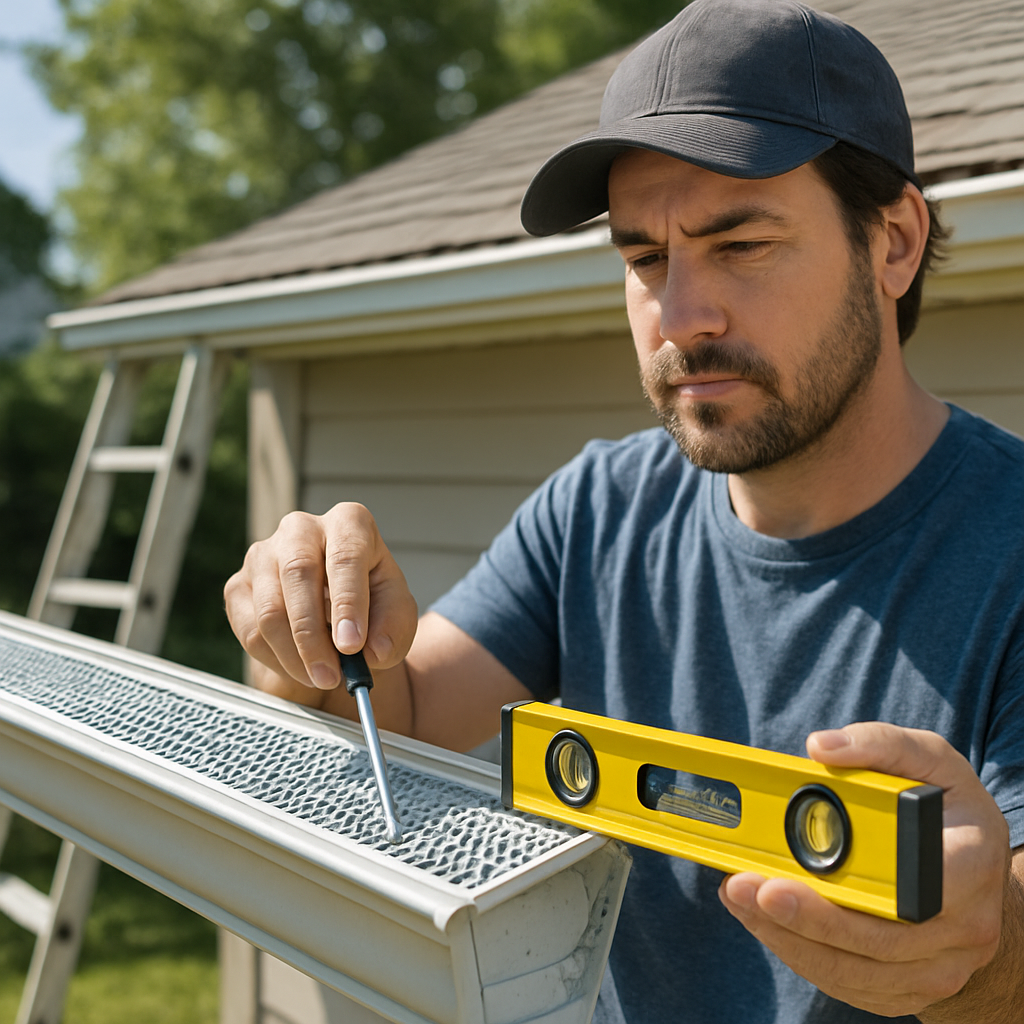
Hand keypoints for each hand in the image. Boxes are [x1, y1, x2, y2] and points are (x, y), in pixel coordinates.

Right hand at [223, 503, 418, 692]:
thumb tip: (374, 649)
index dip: (348, 603)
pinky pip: (249, 630)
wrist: (336, 614)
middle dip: (314, 635)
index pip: (345, 556)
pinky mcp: (239, 584)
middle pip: (299, 574)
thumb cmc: (371, 605)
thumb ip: (393, 630)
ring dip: (295, 655)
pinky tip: (299, 669)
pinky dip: (275, 659)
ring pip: (270, 609)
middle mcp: (301, 529)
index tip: (351, 644)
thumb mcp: (397, 615)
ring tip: (322, 678)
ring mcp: (263, 554)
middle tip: (332, 675)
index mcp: (349, 523)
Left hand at [718, 723, 1017, 1019]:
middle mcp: (965, 926)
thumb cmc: (947, 805)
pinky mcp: (913, 986)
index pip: (916, 893)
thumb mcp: (928, 758)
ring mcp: (941, 965)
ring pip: (857, 971)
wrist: (977, 866)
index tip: (784, 879)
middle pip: (876, 942)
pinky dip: (801, 956)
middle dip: (800, 918)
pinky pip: (851, 984)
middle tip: (741, 887)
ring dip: (789, 939)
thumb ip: (878, 744)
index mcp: (970, 863)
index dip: (849, 896)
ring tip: (738, 899)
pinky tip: (763, 921)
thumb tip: (820, 747)